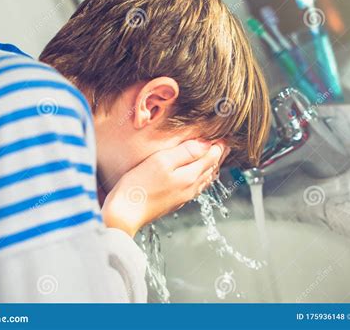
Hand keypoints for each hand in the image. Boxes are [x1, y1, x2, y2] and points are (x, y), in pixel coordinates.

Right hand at [102, 140, 225, 236]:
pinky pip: (196, 187)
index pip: (212, 157)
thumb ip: (185, 152)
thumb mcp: (161, 161)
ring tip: (215, 156)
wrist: (125, 213)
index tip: (222, 135)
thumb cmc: (139, 185)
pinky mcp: (175, 202)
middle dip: (218, 155)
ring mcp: (184, 197)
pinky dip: (202, 177)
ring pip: (205, 179)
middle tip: (223, 144)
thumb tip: (206, 144)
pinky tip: (198, 174)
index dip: (218, 145)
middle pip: (211, 168)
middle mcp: (191, 188)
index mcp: (190, 176)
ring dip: (212, 166)